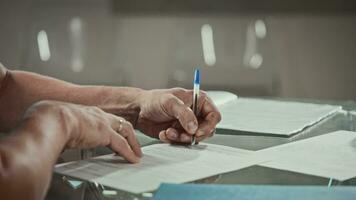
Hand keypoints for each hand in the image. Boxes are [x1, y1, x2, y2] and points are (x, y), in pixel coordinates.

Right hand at [26, 101, 141, 162]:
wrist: (51, 119)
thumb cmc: (48, 121)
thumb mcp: (58, 124)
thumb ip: (63, 131)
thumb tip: (59, 141)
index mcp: (85, 112)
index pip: (104, 118)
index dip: (111, 126)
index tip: (114, 133)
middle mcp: (97, 115)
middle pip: (119, 121)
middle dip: (128, 132)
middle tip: (133, 142)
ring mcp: (103, 123)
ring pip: (125, 131)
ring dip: (133, 143)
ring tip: (137, 153)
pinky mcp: (105, 133)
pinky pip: (122, 145)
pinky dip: (129, 153)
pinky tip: (132, 159)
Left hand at [136, 88, 220, 143]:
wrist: (139, 110)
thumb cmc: (154, 100)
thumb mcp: (170, 102)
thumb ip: (184, 114)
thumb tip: (194, 127)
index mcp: (198, 100)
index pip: (214, 115)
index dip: (208, 126)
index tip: (197, 132)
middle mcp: (196, 113)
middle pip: (207, 130)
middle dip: (194, 135)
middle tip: (182, 135)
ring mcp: (188, 124)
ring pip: (195, 138)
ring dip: (182, 138)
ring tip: (169, 132)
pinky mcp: (180, 133)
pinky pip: (183, 142)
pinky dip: (174, 140)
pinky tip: (164, 133)